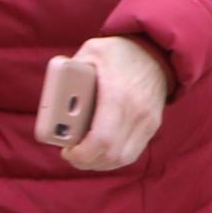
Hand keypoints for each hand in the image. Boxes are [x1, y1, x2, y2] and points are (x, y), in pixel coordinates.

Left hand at [48, 33, 171, 169]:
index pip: (102, 139)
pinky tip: (100, 150)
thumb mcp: (91, 51)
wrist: (157, 50)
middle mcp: (137, 112)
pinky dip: (113, 156)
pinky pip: (132, 152)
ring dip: (100, 162)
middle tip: (71, 154)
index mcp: (118, 96)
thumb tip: (55, 96)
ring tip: (84, 155)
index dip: (82, 153)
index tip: (66, 150)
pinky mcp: (152, 125)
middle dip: (86, 161)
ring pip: (123, 158)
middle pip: (111, 155)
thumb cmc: (119, 51)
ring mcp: (148, 121)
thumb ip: (70, 70)